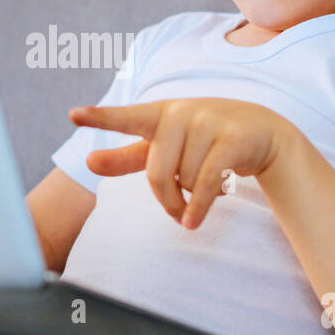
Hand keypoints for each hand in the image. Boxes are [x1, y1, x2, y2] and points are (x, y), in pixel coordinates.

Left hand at [68, 98, 296, 228]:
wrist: (262, 133)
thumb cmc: (203, 141)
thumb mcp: (164, 147)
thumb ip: (126, 156)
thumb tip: (88, 161)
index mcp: (159, 114)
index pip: (126, 117)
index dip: (100, 118)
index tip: (73, 115)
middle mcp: (181, 112)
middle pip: (156, 172)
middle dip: (165, 198)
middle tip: (175, 210)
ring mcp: (208, 122)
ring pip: (184, 180)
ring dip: (190, 199)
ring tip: (202, 195)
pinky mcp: (232, 139)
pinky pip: (206, 183)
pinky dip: (199, 207)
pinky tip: (195, 221)